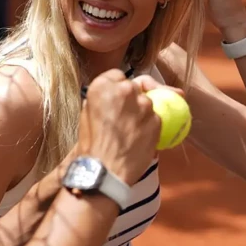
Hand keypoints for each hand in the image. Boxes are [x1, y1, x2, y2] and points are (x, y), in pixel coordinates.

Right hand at [78, 70, 161, 185]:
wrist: (105, 169)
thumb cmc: (91, 143)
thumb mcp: (87, 113)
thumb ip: (101, 99)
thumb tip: (111, 97)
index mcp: (102, 85)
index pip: (117, 75)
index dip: (117, 86)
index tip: (117, 97)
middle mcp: (125, 89)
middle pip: (134, 85)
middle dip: (132, 96)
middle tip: (125, 113)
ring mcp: (144, 104)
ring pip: (148, 101)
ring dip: (142, 111)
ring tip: (131, 130)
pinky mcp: (158, 120)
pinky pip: (156, 117)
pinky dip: (150, 125)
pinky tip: (139, 138)